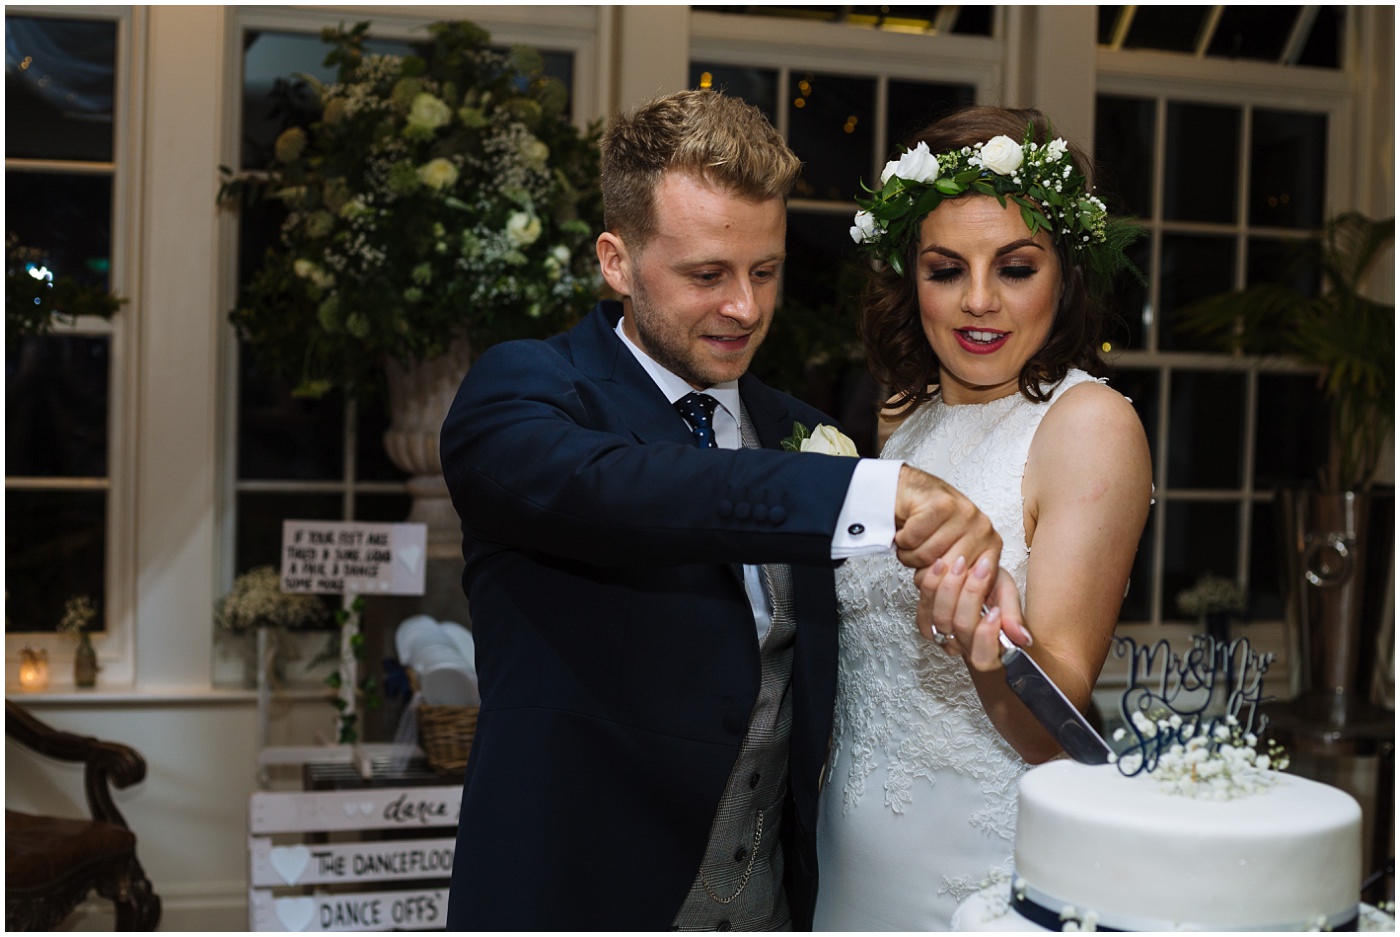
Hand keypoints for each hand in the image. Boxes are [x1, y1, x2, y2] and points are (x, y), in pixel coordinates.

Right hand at [893, 464, 1008, 636]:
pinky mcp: (942, 504)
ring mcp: (966, 515)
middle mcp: (985, 531)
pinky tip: (909, 531)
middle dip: (925, 577)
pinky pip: (913, 539)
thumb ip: (991, 605)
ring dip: (911, 557)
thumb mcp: (963, 574)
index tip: (936, 591)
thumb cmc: (937, 535)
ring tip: (917, 545)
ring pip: (926, 559)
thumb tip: (1023, 640)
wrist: (913, 494)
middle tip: (923, 565)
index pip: (971, 593)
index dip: (945, 598)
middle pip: (946, 580)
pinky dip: (903, 540)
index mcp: (993, 550)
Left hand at [918, 565, 1030, 667]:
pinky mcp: (926, 624)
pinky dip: (930, 584)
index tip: (996, 610)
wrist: (973, 582)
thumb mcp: (1008, 596)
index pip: (983, 657)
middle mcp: (964, 648)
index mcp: (989, 652)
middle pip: (961, 627)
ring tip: (961, 563)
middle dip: (971, 595)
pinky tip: (940, 566)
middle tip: (981, 570)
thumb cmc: (992, 592)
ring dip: (950, 587)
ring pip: (940, 618)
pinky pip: (923, 609)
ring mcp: (943, 637)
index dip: (987, 635)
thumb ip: (1013, 615)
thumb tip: (1023, 639)